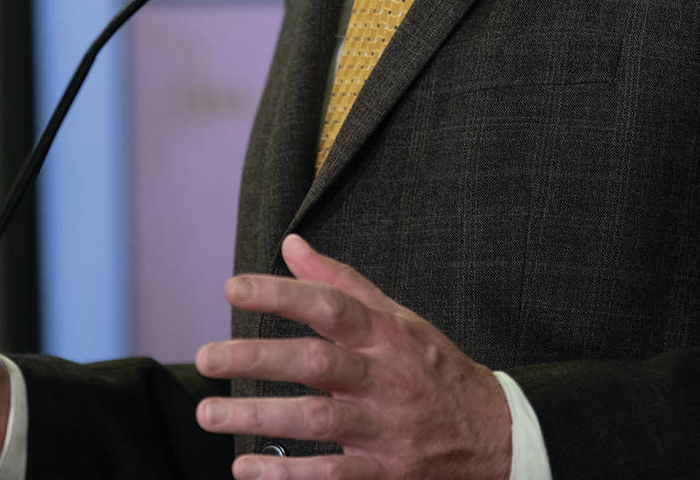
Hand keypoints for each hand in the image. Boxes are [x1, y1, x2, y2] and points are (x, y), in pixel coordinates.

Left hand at [193, 234, 510, 479]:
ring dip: (259, 416)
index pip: (331, 306)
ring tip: (209, 412)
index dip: (282, 294)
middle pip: (318, 363)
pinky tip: (246, 468)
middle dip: (258, 358)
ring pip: (318, 421)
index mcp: (387, 334)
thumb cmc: (434, 368)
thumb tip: (291, 244)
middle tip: (205, 357)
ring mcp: (385, 428)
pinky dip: (287, 476)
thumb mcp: (398, 318)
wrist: (495, 435)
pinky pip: (332, 475)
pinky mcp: (385, 472)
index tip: (233, 287)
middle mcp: (385, 378)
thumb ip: (341, 282)